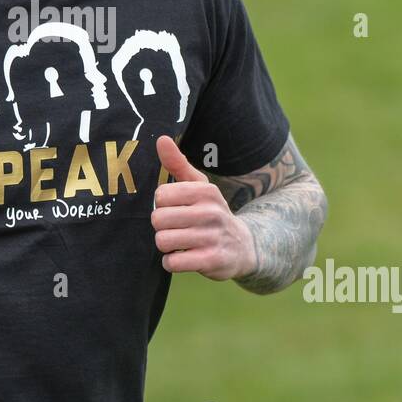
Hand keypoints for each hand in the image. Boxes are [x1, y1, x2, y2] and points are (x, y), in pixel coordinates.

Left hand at [152, 135, 255, 281]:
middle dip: (162, 227)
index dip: (162, 206)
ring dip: (166, 246)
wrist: (243, 247)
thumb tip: (161, 138)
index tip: (175, 210)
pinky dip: (171, 262)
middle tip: (176, 229)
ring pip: (163, 241)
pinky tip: (183, 258)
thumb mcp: (199, 186)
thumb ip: (177, 163)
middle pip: (158, 219)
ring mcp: (212, 236)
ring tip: (179, 243)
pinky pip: (173, 262)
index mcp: (205, 191)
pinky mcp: (212, 260)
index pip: (160, 195)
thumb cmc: (211, 212)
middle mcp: (210, 211)